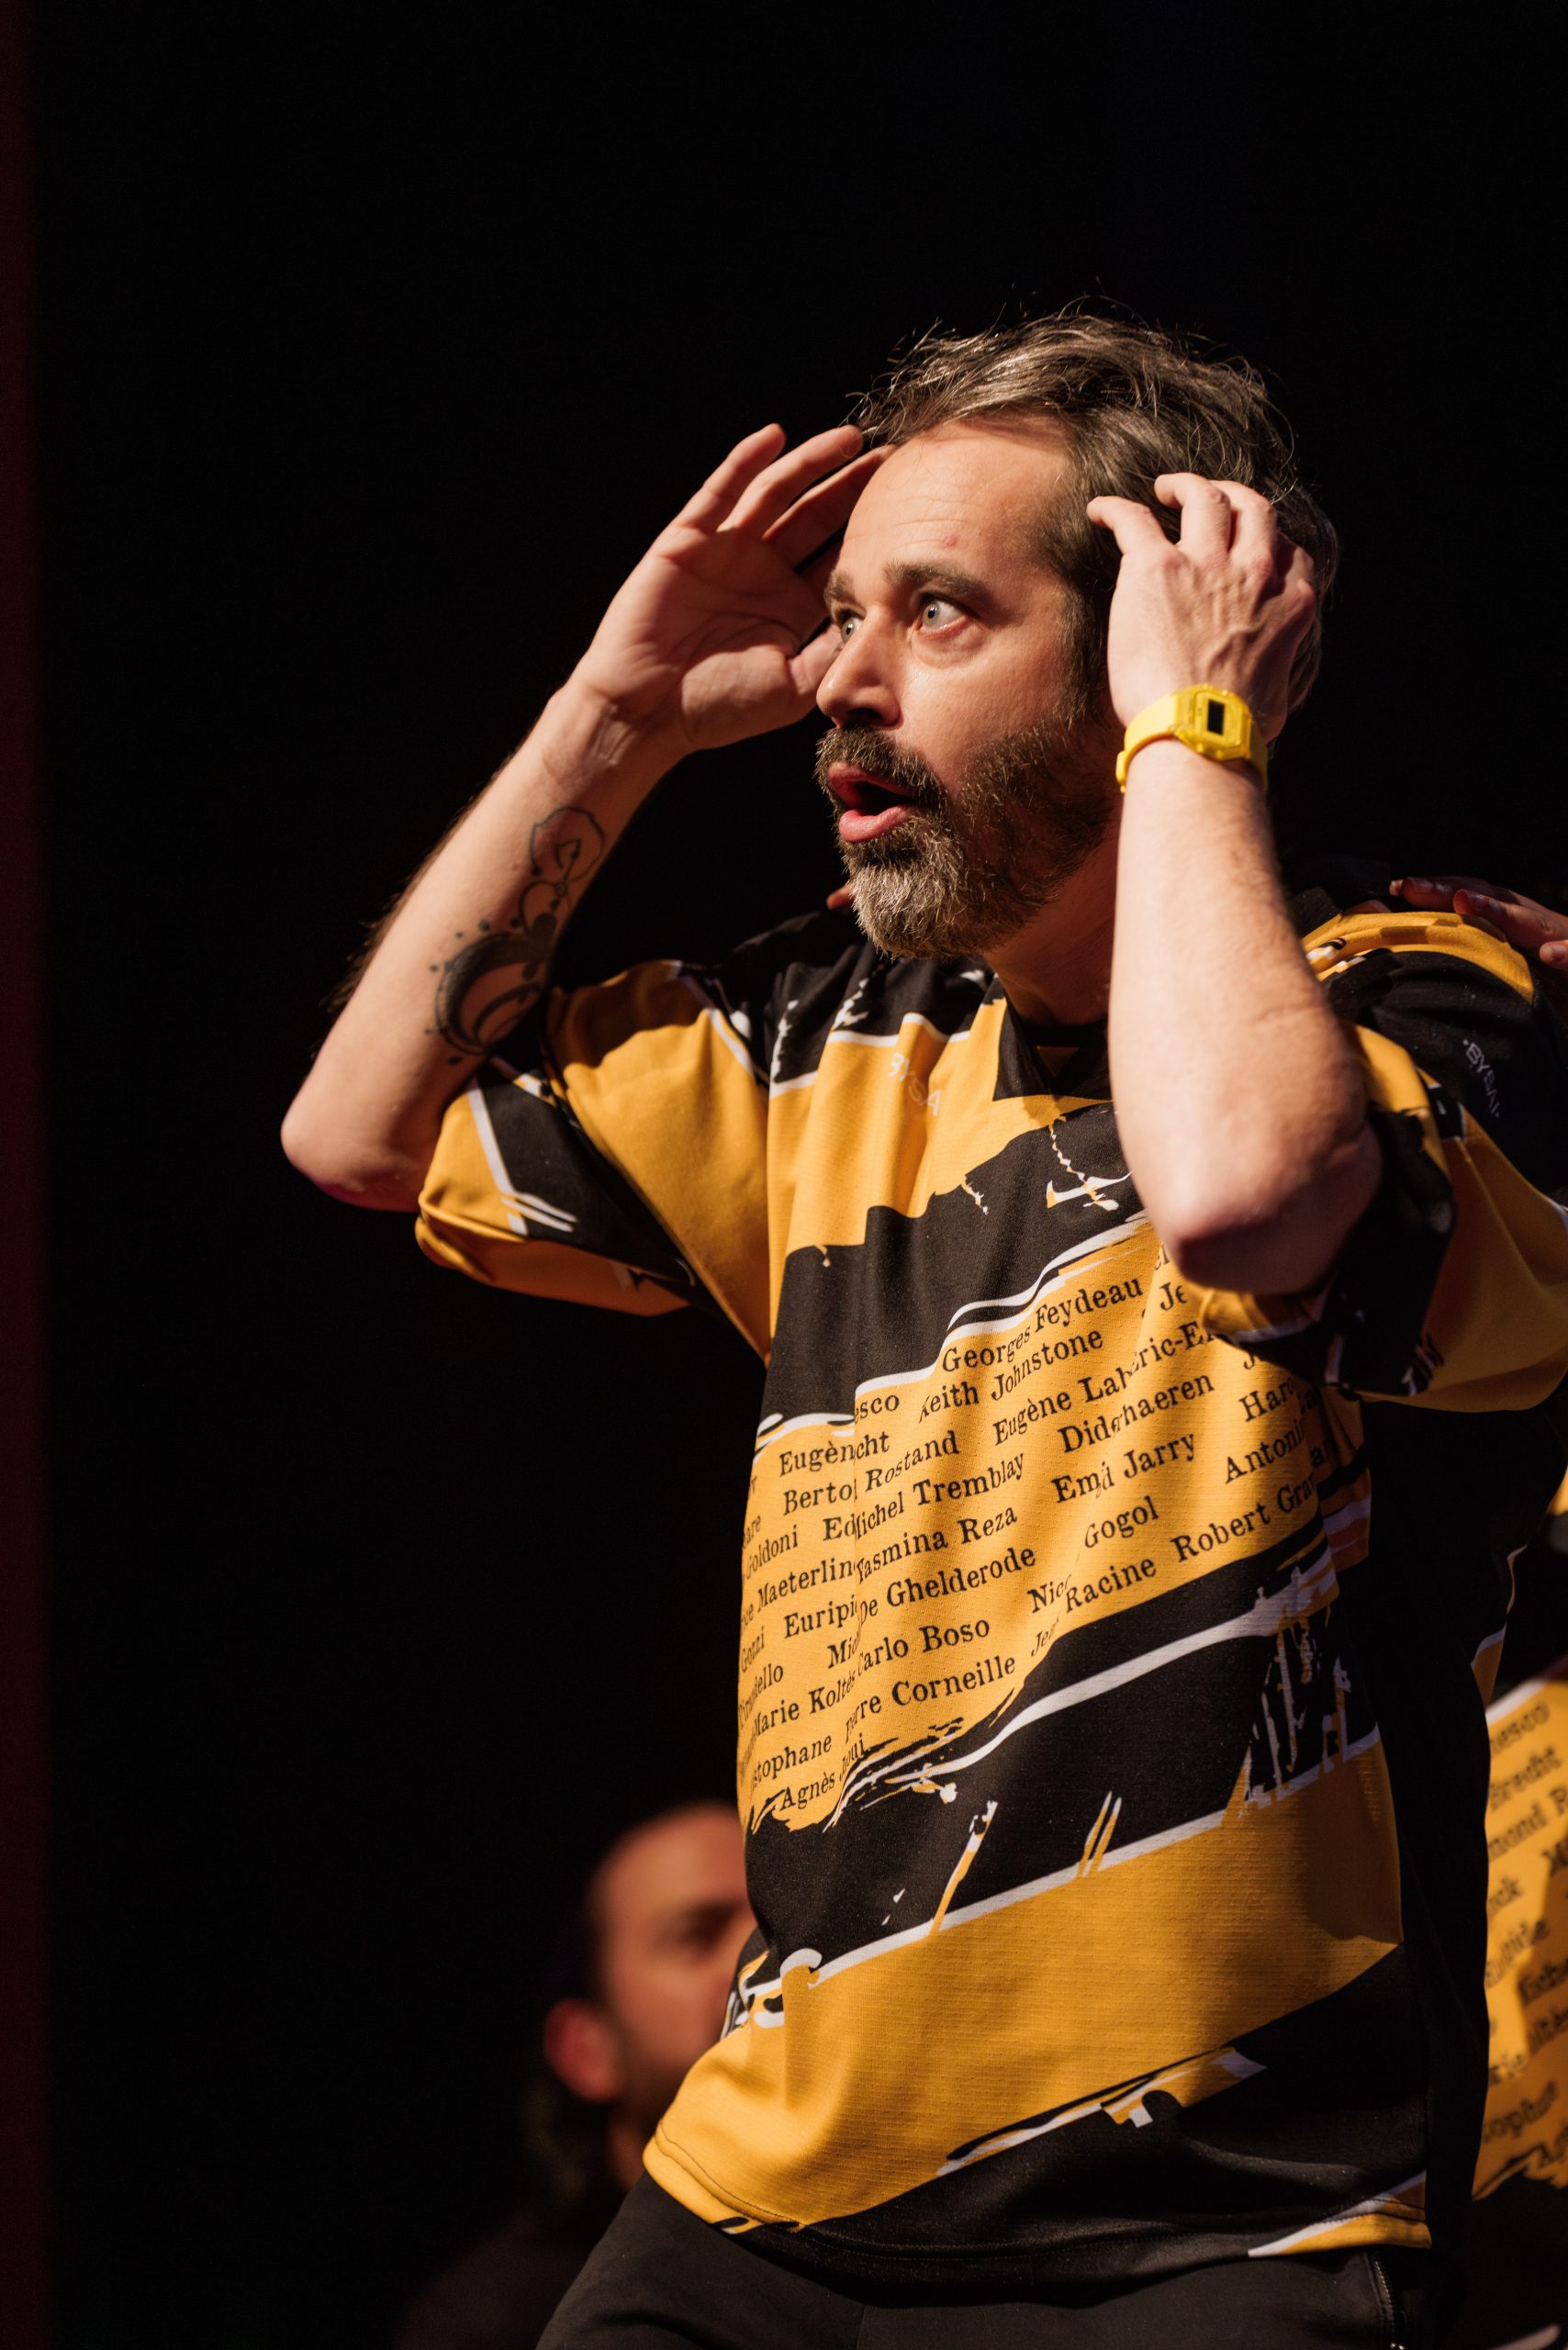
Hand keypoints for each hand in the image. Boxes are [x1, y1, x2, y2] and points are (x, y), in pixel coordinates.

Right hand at [571, 423, 882, 761]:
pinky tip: (775, 437)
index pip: (838, 557)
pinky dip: (745, 462)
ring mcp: (725, 553)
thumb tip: (885, 618)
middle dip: (853, 486)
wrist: (646, 711)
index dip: (871, 530)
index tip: (911, 507)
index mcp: (790, 609)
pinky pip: (720, 492)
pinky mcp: (688, 540)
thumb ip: (835, 651)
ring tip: (850, 439)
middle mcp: (761, 573)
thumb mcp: (795, 687)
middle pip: (816, 517)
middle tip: (894, 459)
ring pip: (776, 494)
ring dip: (810, 464)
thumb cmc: (717, 708)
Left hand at [1085, 475, 1316, 742]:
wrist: (1199, 732)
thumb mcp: (1280, 691)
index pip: (1291, 555)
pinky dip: (1114, 509)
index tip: (1253, 550)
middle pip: (1253, 510)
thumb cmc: (1235, 731)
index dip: (1271, 546)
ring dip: (1186, 486)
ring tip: (1165, 489)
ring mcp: (1207, 565)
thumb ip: (1276, 665)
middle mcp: (1255, 574)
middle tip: (1209, 498)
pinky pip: (1134, 519)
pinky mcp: (1158, 568)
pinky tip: (1099, 510)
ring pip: (1205, 497)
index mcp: (1290, 604)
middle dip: (1233, 496)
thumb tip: (1265, 681)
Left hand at [1391, 876, 1567, 969]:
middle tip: (1414, 886)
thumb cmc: (1552, 987)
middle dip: (1451, 890)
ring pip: (1533, 922)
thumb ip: (1469, 959)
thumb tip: (1416, 956)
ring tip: (1466, 903)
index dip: (1436, 892)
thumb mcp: (1507, 972)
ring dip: (1500, 912)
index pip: (1471, 902)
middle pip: (1492, 900)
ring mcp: (1563, 939)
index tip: (1398, 888)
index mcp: (1516, 927)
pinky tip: (1551, 954)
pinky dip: (1567, 954)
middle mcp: (1538, 925)